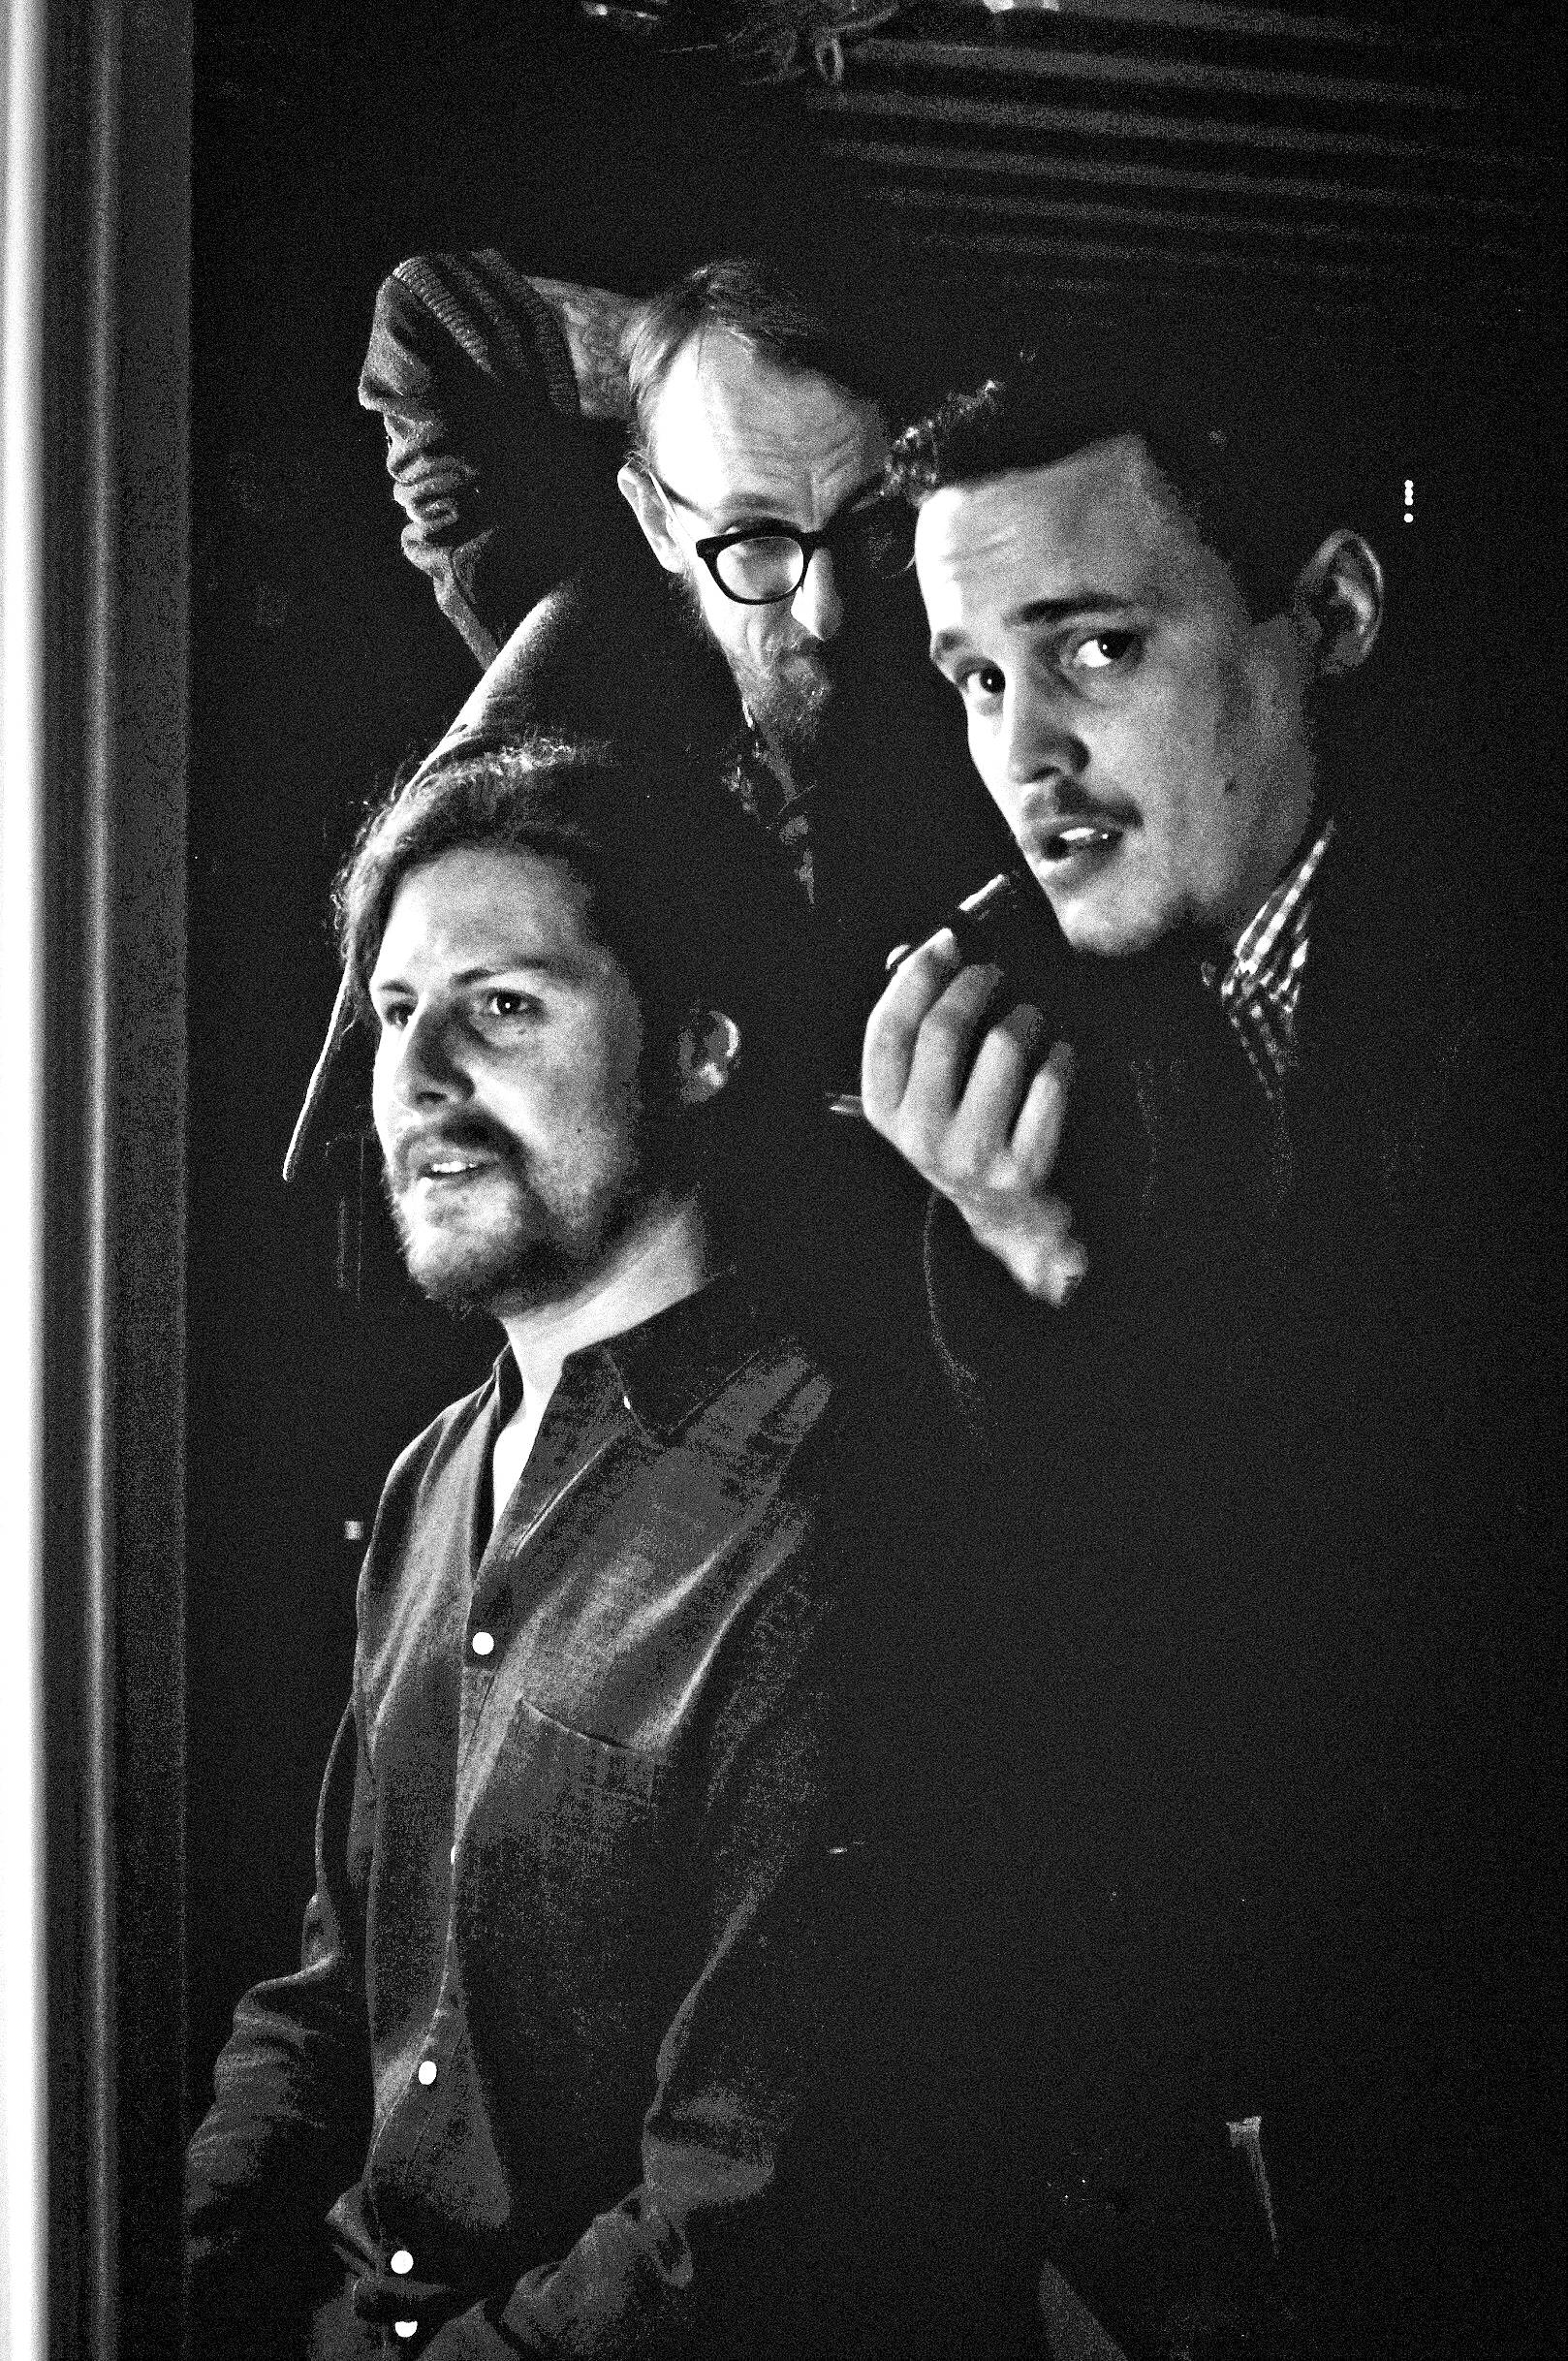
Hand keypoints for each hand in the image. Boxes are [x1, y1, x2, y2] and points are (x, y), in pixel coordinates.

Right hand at [861, 932, 1087, 1305]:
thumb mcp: (919, 1091)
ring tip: (1031, 1018)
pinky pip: (1051, 1082)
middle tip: (997, 970)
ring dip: (1026, 1016)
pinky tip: (1060, 1057)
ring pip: (1005, 1047)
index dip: (917, 974)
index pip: (889, 1028)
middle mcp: (920, 1135)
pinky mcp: (1021, 1167)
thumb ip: (912, 1030)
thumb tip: (920, 949)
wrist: (1003, 1213)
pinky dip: (1062, 1057)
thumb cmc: (960, 1126)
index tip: (947, 940)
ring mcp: (970, 1154)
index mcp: (884, 1110)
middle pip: (944, 1029)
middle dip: (977, 982)